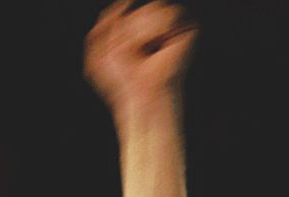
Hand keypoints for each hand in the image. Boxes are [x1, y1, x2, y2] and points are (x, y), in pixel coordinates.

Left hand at [85, 1, 196, 117]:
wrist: (138, 94)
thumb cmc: (121, 78)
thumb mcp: (99, 48)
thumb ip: (107, 20)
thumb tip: (126, 0)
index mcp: (139, 26)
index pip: (125, 7)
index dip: (118, 28)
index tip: (120, 51)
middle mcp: (158, 23)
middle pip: (140, 8)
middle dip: (129, 31)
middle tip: (133, 55)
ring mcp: (174, 25)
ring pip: (154, 7)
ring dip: (141, 34)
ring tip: (145, 53)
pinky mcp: (189, 30)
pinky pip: (169, 15)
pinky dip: (157, 33)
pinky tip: (157, 49)